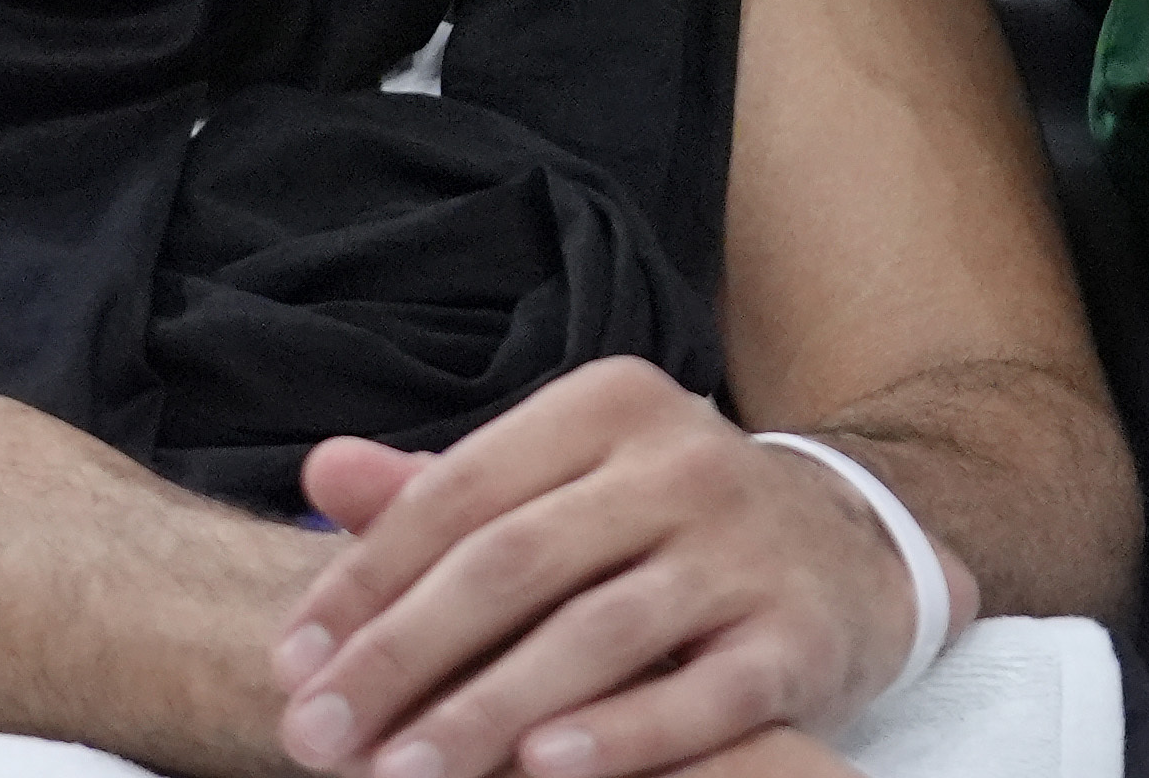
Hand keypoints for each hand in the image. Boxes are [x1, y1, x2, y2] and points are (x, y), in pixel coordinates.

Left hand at [269, 359, 970, 777]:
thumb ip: (445, 486)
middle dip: (400, 657)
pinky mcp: (799, 636)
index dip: (364, 580)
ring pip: (597, 634)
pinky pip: (703, 694)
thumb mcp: (568, 478)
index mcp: (604, 407)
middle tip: (315, 737)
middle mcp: (676, 462)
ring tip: (399, 774)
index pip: (456, 494)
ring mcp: (743, 549)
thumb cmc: (668, 521)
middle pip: (512, 563)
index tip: (289, 662)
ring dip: (487, 711)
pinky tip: (541, 774)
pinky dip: (622, 735)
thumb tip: (319, 472)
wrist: (859, 546)